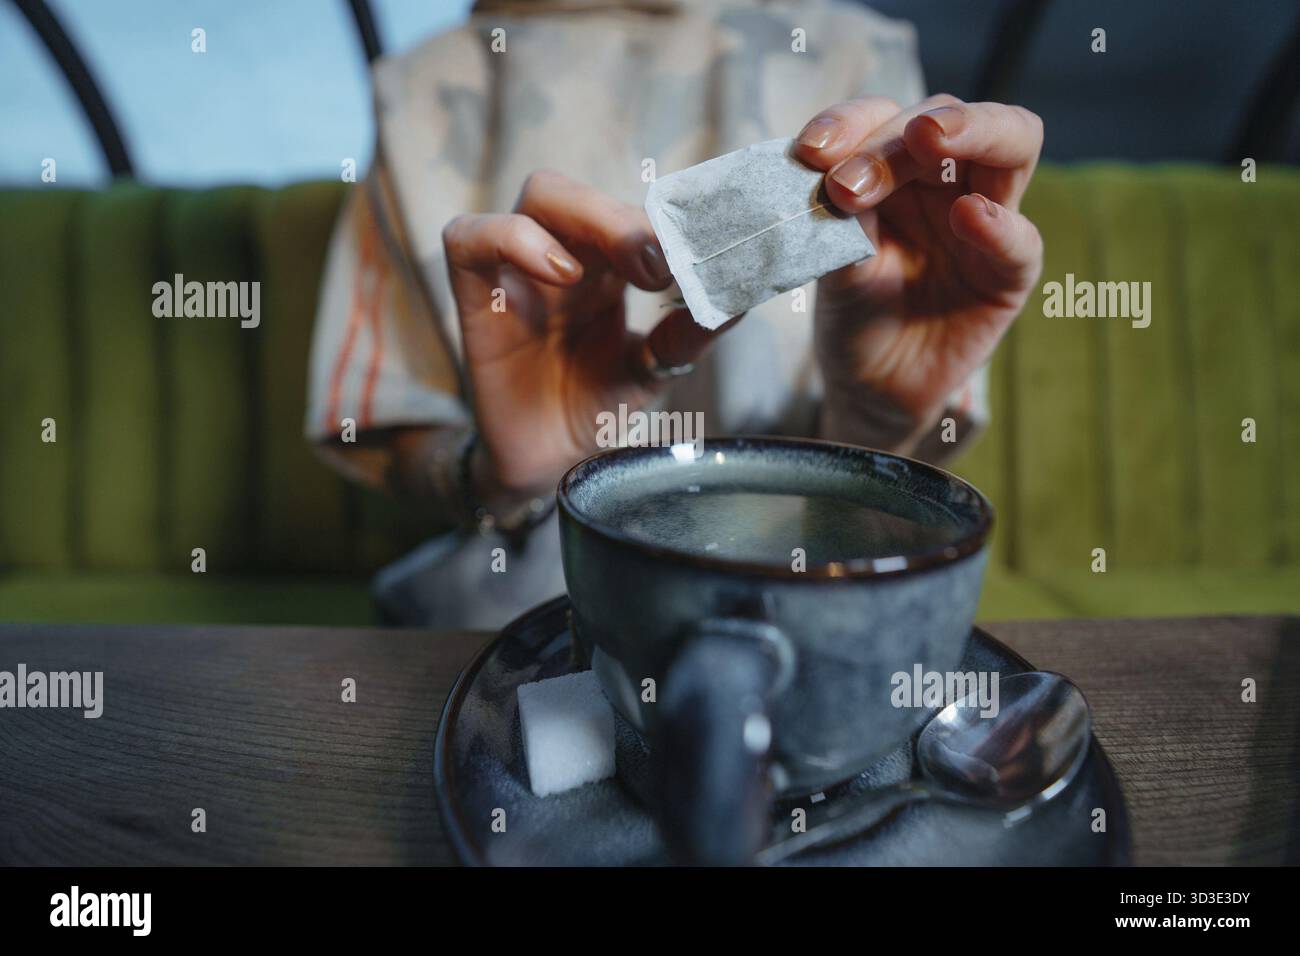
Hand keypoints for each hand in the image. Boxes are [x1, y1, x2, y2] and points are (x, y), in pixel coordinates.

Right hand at [443, 170, 723, 501]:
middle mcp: (563, 256)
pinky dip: (513, 238)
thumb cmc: (595, 409)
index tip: (699, 251)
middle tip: (660, 269)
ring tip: (623, 273)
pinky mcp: (474, 297)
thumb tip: (739, 299)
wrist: (550, 466)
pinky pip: (469, 238)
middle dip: (624, 215)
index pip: (629, 209)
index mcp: (607, 266)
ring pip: (539, 195)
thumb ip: (688, 334)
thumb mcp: (652, 371)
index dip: (663, 219)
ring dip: (587, 216)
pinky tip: (561, 274)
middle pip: (586, 190)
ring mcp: (516, 272)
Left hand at [793, 94, 1043, 447]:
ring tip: (928, 140)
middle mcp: (944, 180)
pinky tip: (969, 216)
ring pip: (1010, 144)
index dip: (851, 122)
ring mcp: (985, 219)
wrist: (868, 386)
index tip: (812, 152)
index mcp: (896, 168)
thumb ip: (839, 219)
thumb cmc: (852, 312)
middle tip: (849, 180)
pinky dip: (998, 223)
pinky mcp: (1009, 272)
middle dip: (894, 138)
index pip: (885, 117)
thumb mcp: (831, 263)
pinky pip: (1020, 239)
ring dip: (969, 132)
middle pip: (945, 118)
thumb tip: (831, 171)